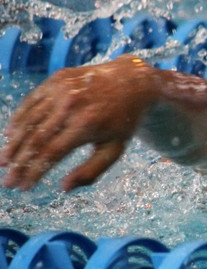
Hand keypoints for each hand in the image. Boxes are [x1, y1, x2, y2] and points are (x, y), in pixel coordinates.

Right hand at [1, 56, 156, 190]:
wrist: (133, 82)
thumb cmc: (123, 121)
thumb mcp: (115, 149)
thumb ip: (92, 171)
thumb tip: (63, 188)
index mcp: (87, 124)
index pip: (51, 153)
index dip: (34, 172)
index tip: (23, 187)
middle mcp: (71, 105)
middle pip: (36, 139)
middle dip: (19, 163)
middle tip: (8, 181)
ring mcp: (62, 90)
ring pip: (28, 120)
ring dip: (13, 144)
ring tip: (4, 162)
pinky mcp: (56, 80)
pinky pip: (31, 102)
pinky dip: (18, 120)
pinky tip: (10, 136)